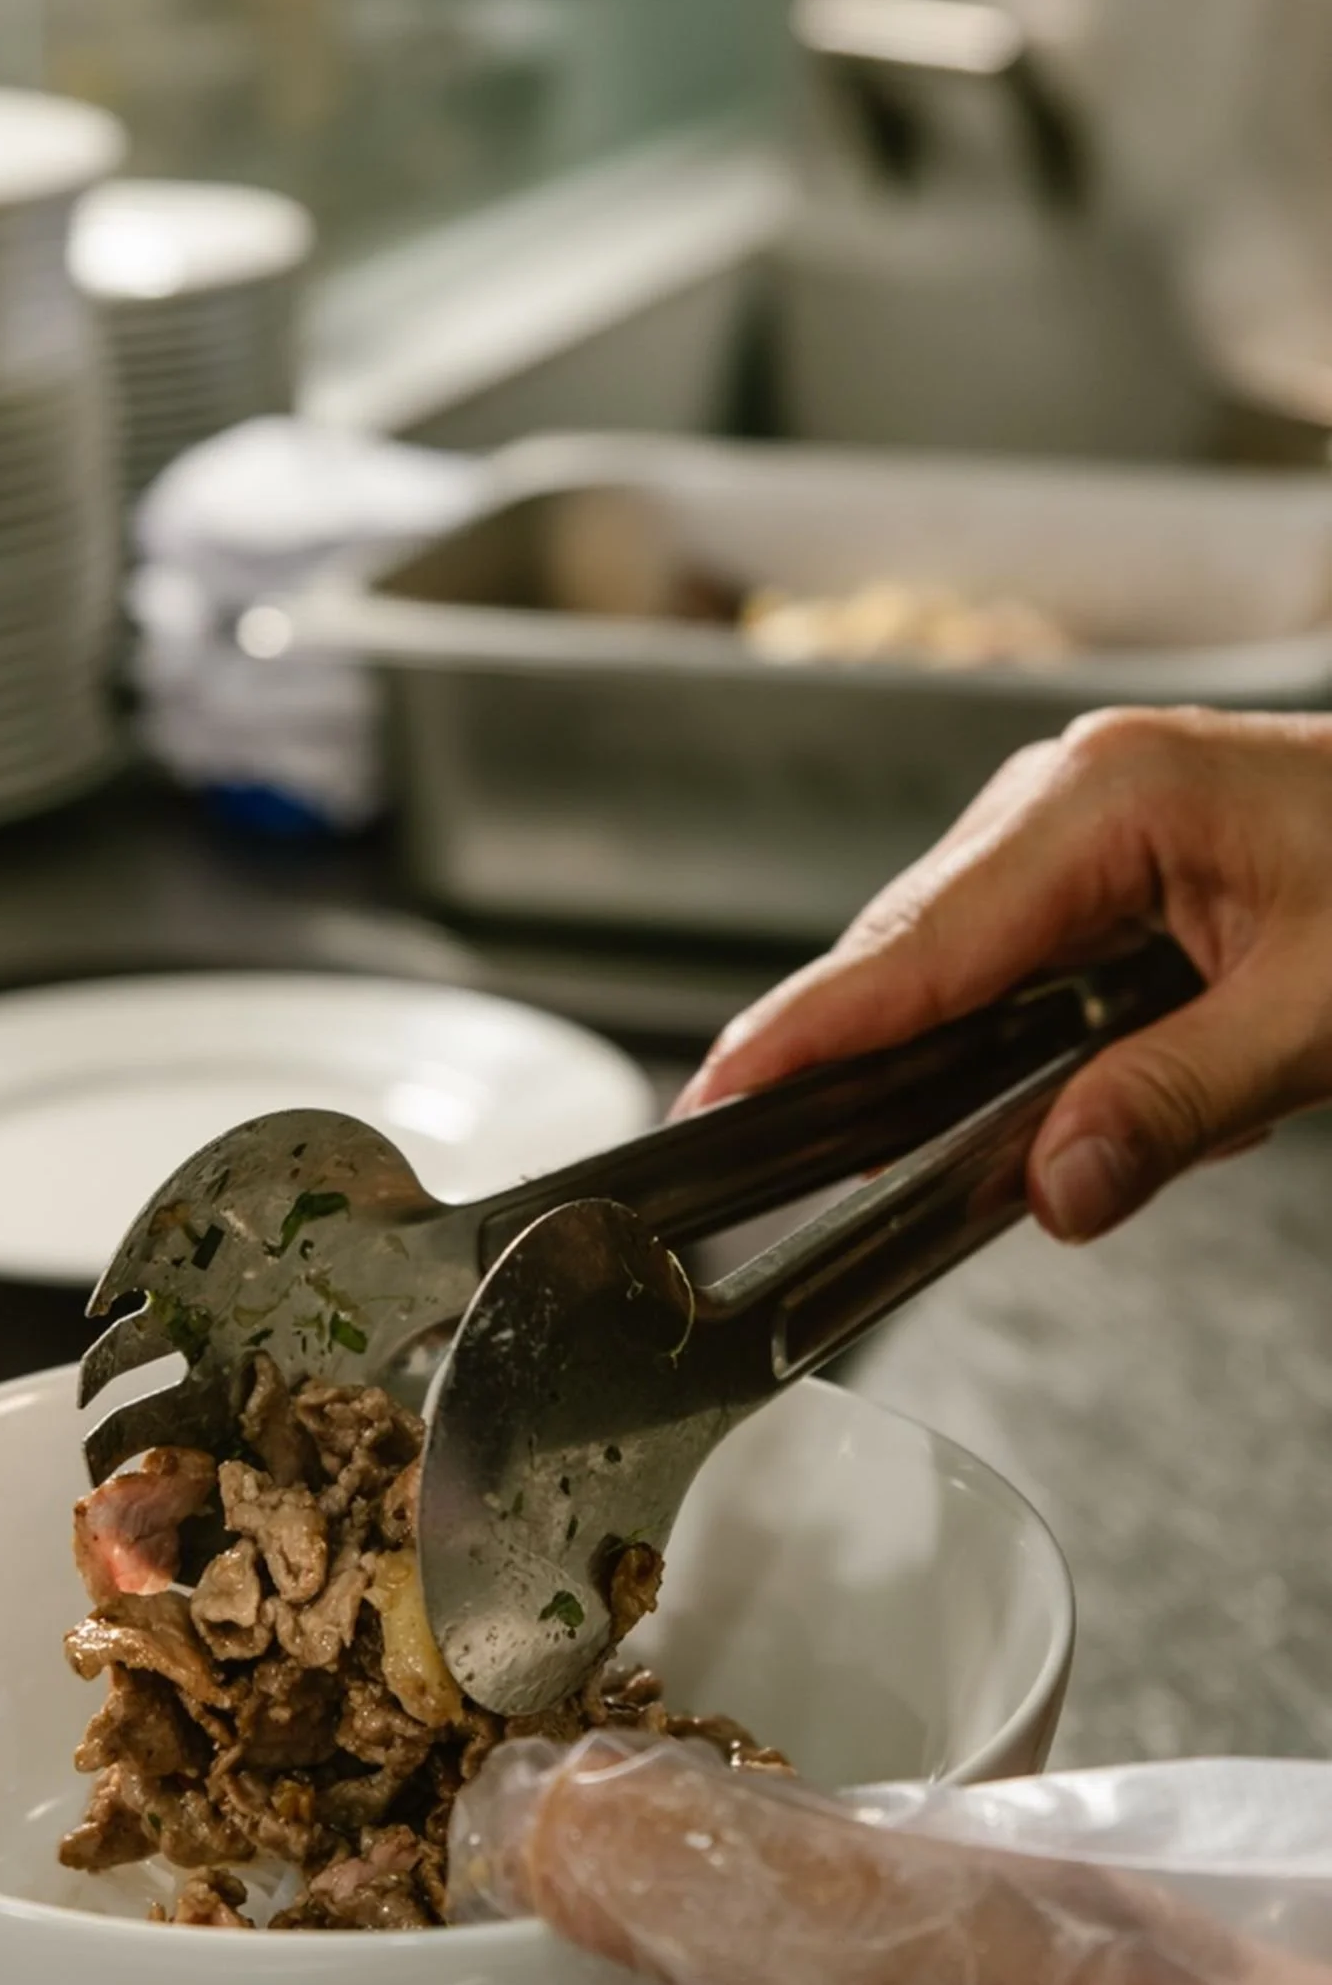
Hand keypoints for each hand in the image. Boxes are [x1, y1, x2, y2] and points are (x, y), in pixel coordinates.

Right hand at [674, 708, 1331, 1242]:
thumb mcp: (1327, 1015)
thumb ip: (1179, 1106)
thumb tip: (1052, 1190)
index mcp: (1110, 798)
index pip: (917, 941)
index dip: (806, 1031)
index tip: (714, 1097)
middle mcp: (1073, 794)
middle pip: (905, 948)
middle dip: (846, 1055)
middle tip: (764, 1152)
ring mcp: (1082, 823)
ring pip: (947, 959)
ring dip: (929, 1056)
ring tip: (884, 1138)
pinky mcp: (1105, 865)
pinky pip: (1006, 962)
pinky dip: (994, 1037)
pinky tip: (1011, 1092)